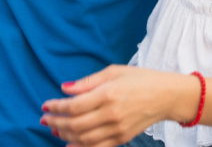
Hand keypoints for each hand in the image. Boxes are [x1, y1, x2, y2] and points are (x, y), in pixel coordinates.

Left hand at [41, 66, 199, 146]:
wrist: (167, 96)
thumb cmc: (141, 79)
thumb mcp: (114, 71)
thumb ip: (88, 82)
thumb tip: (65, 89)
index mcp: (108, 94)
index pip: (74, 106)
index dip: (56, 107)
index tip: (45, 105)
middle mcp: (111, 114)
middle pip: (75, 124)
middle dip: (56, 122)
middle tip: (45, 118)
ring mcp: (117, 129)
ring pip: (83, 139)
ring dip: (64, 135)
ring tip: (54, 129)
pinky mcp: (122, 138)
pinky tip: (69, 143)